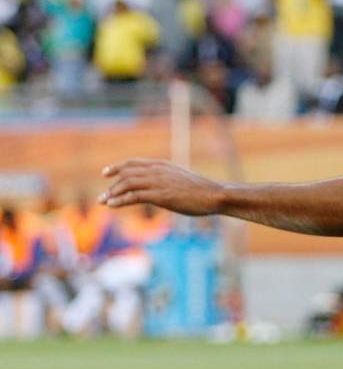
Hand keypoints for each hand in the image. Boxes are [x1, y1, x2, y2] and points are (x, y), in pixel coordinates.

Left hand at [100, 159, 223, 214]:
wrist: (213, 195)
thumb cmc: (201, 191)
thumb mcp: (182, 180)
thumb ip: (168, 180)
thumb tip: (163, 189)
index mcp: (162, 165)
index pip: (133, 163)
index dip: (117, 167)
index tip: (106, 173)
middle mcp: (157, 170)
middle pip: (126, 173)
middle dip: (112, 185)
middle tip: (102, 196)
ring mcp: (157, 182)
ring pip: (127, 184)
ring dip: (112, 193)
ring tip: (104, 202)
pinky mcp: (159, 195)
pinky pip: (133, 196)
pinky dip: (120, 200)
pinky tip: (112, 205)